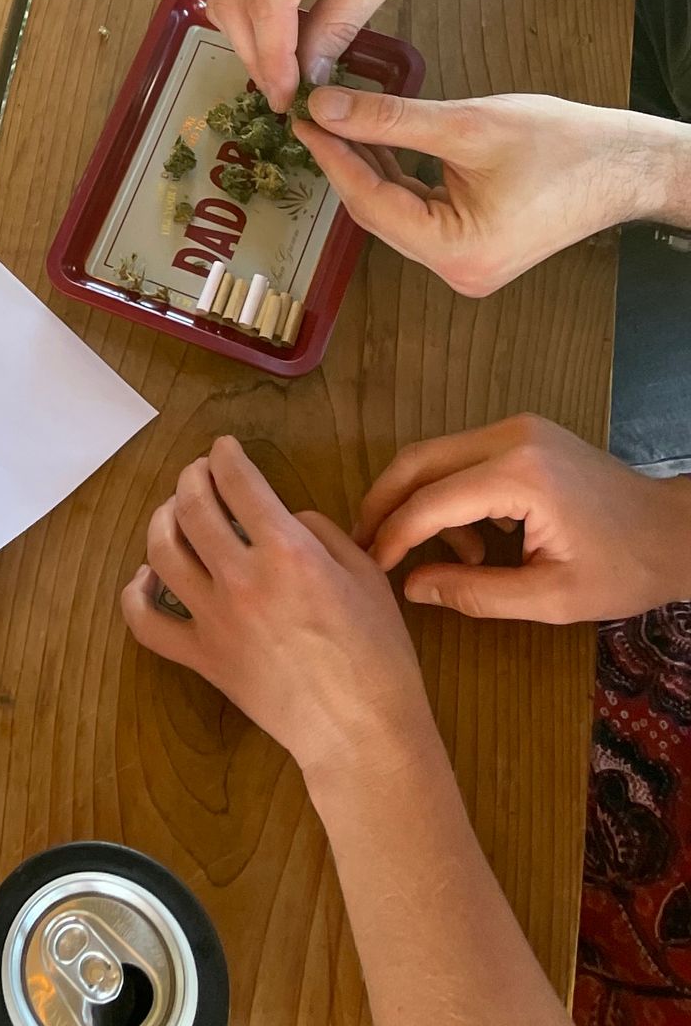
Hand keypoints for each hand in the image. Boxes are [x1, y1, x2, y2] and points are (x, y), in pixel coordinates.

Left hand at [122, 435, 437, 783]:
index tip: (224, 448)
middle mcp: (241, 577)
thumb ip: (321, 533)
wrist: (362, 731)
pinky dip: (135, 595)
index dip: (226, 455)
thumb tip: (286, 519)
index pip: (238, 481)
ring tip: (172, 512)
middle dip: (192, 477)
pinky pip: (147, 623)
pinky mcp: (201, 657)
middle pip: (193, 506)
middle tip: (199, 472)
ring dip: (162, 520)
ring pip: (161, 552)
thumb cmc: (378, 655)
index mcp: (286, 550)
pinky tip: (145, 577)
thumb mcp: (366, 575)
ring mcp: (214, 618)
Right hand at [209, 0, 443, 110]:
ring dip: (247, 36)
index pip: (266, 4)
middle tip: (281, 93)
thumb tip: (309, 75)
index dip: (273, 59)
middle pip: (233, 1)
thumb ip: (338, 25)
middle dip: (255, 55)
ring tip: (278, 70)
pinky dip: (246, 9)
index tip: (286, 98)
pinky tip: (272, 34)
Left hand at [298, 86, 677, 293]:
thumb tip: (326, 108)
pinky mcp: (473, 247)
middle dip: (345, 163)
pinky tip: (377, 141)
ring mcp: (465, 264)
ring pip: (395, 212)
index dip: (332, 157)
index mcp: (457, 252)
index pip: (370, 201)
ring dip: (368, 168)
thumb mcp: (468, 125)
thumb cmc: (563, 147)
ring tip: (338, 122)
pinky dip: (397, 177)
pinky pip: (419, 211)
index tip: (303, 119)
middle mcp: (457, 270)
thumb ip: (391, 120)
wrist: (626, 165)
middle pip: (378, 212)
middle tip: (314, 116)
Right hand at [358, 414, 690, 620]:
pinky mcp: (523, 433)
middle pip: (419, 460)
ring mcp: (517, 428)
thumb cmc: (624, 569)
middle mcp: (510, 436)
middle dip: (385, 503)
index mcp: (519, 475)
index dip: (393, 535)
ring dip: (421, 502)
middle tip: (366, 545)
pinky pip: (463, 457)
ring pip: (436, 455)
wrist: (676, 530)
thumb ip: (476, 592)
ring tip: (446, 557)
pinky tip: (478, 539)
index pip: (431, 501)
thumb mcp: (552, 597)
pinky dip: (451, 494)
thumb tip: (411, 587)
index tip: (370, 567)